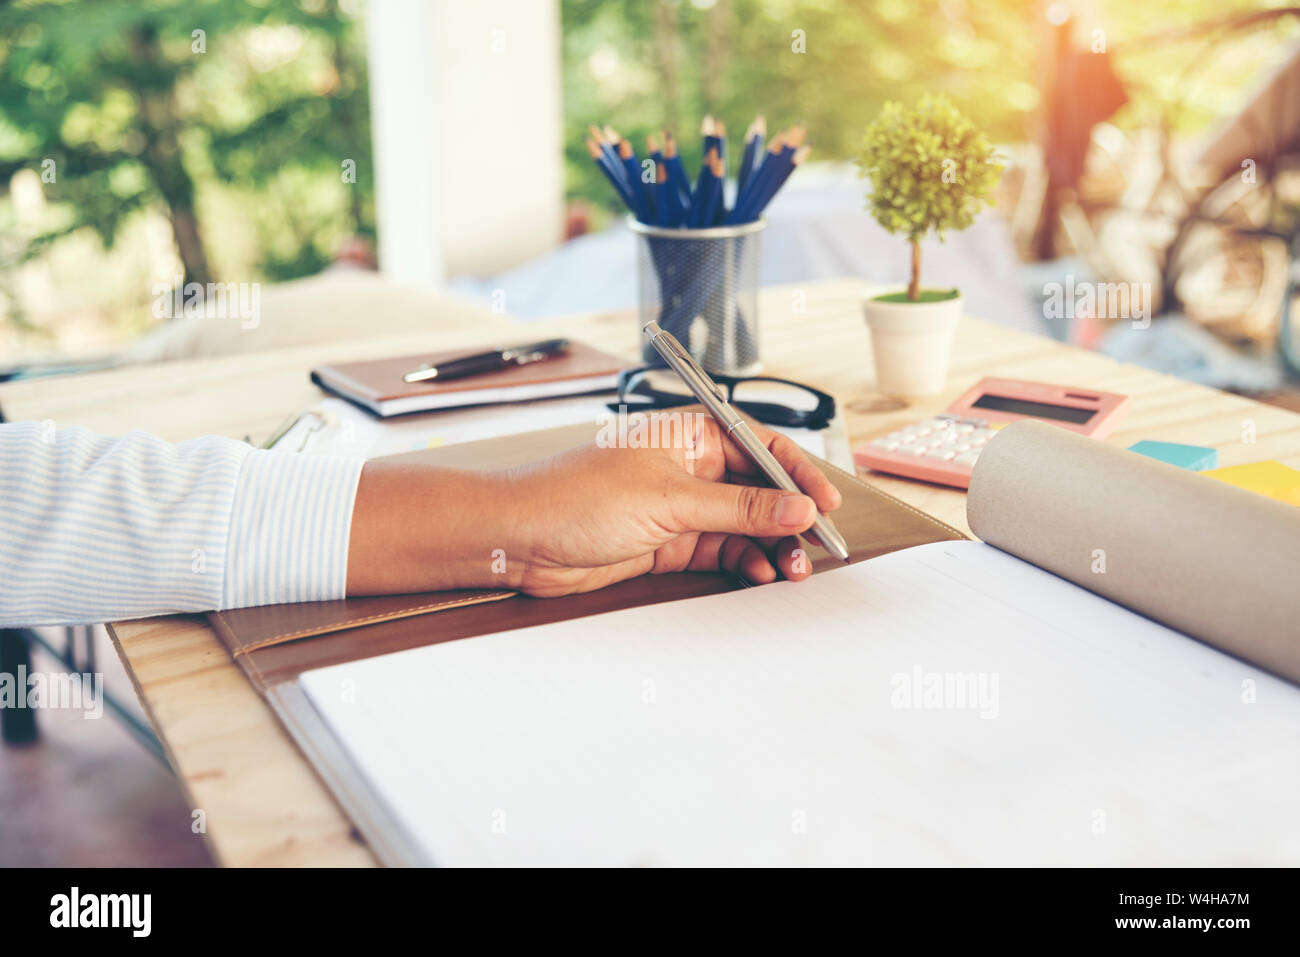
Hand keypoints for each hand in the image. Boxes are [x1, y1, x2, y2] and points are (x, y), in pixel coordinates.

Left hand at [346, 409, 841, 597]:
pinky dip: (744, 563)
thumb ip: (739, 509)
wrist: (521, 538)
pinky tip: (761, 575)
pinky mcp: (667, 541)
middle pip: (758, 489)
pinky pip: (721, 550)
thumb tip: (796, 507)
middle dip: (788, 519)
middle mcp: (688, 466)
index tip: (826, 503)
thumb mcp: (670, 501)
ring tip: (791, 570)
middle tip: (815, 548)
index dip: (799, 474)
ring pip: (743, 525)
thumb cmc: (577, 497)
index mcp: (689, 433)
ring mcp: (678, 505)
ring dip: (770, 547)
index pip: (762, 446)